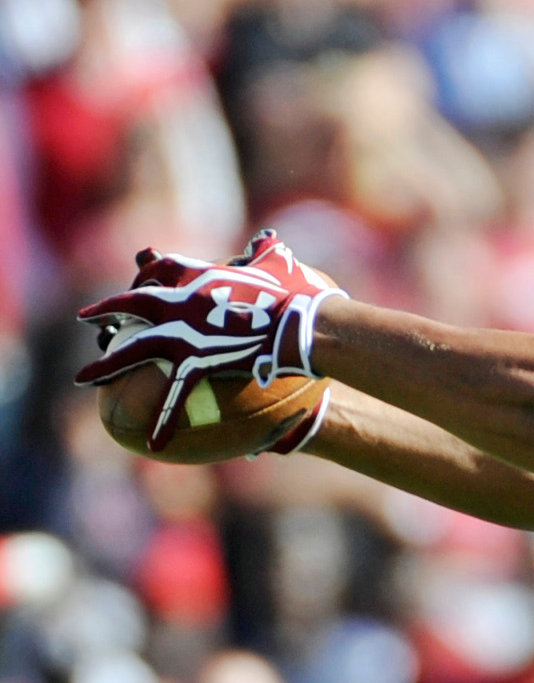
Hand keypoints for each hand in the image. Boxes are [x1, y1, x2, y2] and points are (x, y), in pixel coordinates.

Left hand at [74, 231, 341, 449]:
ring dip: (106, 365)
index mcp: (198, 275)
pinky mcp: (197, 362)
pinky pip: (175, 395)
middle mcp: (180, 301)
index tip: (139, 279)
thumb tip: (269, 238)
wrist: (300, 322)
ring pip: (135, 348)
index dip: (146, 271)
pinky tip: (152, 443)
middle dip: (108, 311)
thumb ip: (267, 252)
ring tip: (84, 378)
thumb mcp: (281, 265)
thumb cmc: (298, 293)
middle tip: (88, 320)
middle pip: (133, 304)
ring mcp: (183, 333)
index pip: (160, 268)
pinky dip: (164, 421)